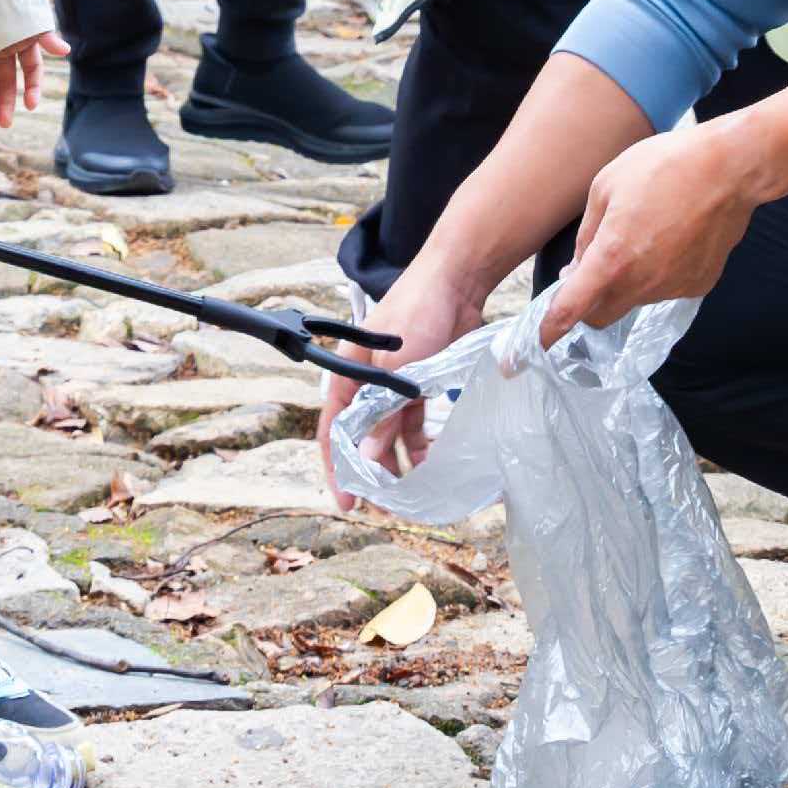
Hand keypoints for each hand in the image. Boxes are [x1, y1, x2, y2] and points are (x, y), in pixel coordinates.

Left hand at [0, 29, 66, 129]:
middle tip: (3, 123)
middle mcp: (3, 50)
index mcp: (22, 43)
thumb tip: (65, 50)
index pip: (31, 71)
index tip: (31, 106)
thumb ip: (45, 36)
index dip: (32, 88)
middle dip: (5, 103)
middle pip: (7, 81)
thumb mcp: (29, 18)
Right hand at [316, 253, 492, 506]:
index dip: (337, 468)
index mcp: (347, 377)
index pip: (333, 431)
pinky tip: (430, 463)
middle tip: (386, 506)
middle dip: (371, 472)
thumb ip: (383, 412)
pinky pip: (414, 423)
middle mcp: (366, 385)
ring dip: (397, 462)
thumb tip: (369, 455)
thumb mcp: (395, 368)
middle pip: (362, 437)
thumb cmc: (414, 313)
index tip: (347, 503)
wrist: (454, 280)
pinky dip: (420, 444)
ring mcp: (394, 386)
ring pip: (390, 434)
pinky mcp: (420, 384)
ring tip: (411, 492)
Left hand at [537, 117, 767, 343]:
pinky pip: (667, 289)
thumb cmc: (662, 167)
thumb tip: (578, 266)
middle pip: (601, 316)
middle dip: (588, 305)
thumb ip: (587, 234)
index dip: (549, 331)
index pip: (571, 310)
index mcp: (611, 259)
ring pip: (636, 299)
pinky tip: (671, 238)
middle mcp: (641, 283)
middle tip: (589, 273)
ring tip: (645, 233)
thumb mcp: (605, 187)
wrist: (728, 169)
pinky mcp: (698, 286)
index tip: (537, 343)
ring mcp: (673, 289)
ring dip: (628, 281)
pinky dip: (659, 274)